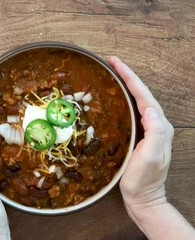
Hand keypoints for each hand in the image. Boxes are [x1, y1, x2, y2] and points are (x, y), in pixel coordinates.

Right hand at [108, 57, 173, 208]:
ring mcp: (147, 131)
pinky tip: (114, 99)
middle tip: (111, 63)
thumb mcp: (151, 157)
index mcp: (159, 126)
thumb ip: (155, 133)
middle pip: (141, 94)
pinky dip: (123, 100)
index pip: (143, 95)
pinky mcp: (139, 136)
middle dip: (127, 76)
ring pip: (136, 101)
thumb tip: (150, 110)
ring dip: (125, 86)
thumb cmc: (144, 180)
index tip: (116, 63)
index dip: (130, 77)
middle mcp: (155, 125)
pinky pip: (131, 112)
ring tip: (112, 74)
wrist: (143, 198)